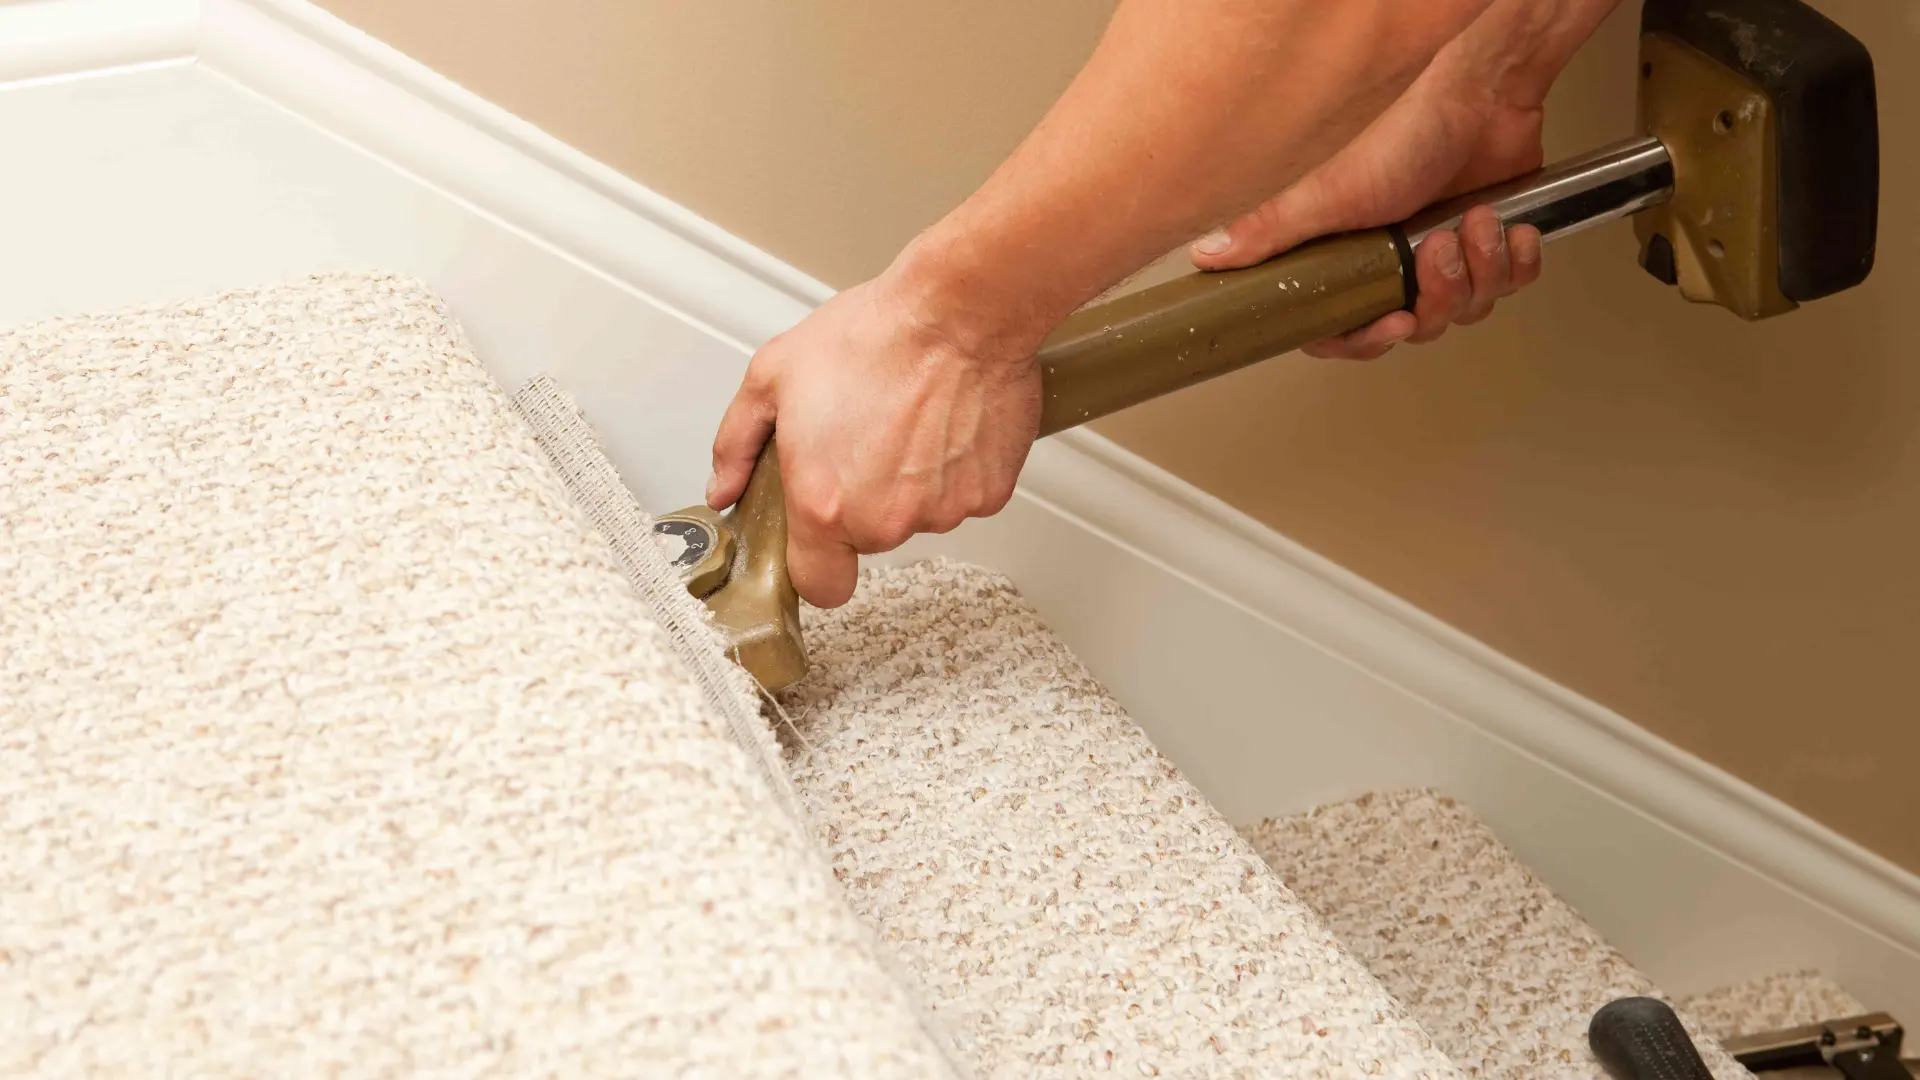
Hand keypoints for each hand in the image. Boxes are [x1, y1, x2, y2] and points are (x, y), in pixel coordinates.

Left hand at [706, 271, 1041, 608]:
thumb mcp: (773, 376)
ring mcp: (941, 511)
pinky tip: (943, 422)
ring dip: (909, 482)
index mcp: (825, 503)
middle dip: (862, 501)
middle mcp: (885, 519)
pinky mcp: (987, 494)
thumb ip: (737, 444)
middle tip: (862, 439)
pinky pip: (961, 495)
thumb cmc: (876, 335)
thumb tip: (725, 486)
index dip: (817, 565)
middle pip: (869, 540)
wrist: (961, 312)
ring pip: (917, 516)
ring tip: (907, 420)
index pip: (820, 586)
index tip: (817, 541)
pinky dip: (953, 468)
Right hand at [1187, 0, 1600, 357]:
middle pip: (1416, 326)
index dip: (1368, 339)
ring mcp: (1444, 255)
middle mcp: (1394, 263)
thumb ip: (1268, 234)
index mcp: (1349, 259)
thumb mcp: (1324, 194)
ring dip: (1479, 270)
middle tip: (1437, 251)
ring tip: (1474, 223)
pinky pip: (1510, 285)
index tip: (1392, 324)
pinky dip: (1515, 262)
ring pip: (1466, 309)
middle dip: (1437, 295)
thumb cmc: (1403, 133)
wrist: (1480, 95)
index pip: (1344, 330)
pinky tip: (1505, 226)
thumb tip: (1208, 257)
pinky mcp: (1490, 244)